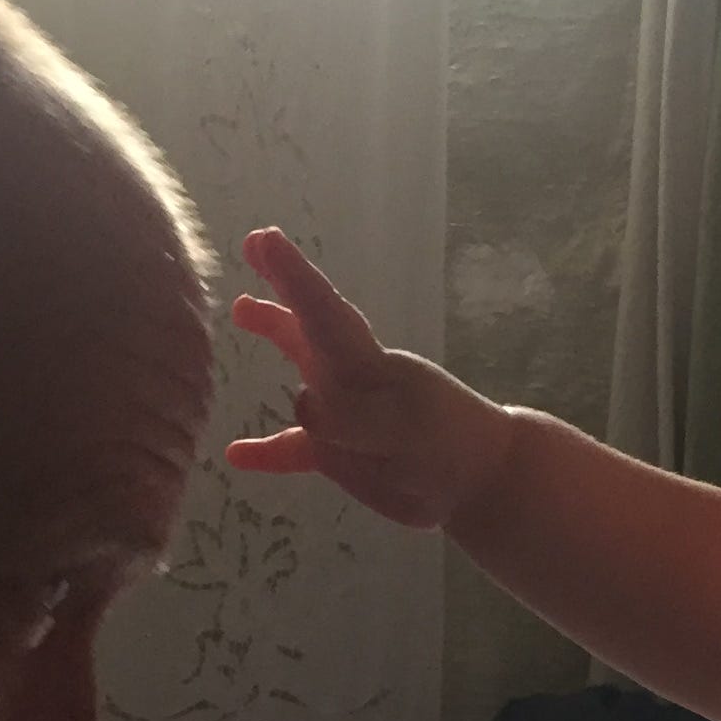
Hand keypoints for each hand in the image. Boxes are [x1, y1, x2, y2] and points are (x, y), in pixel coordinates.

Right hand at [225, 226, 518, 528]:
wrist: (485, 482)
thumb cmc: (449, 447)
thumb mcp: (402, 428)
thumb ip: (352, 416)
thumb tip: (302, 402)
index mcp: (367, 363)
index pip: (322, 313)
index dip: (291, 277)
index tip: (264, 238)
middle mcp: (351, 379)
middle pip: (310, 325)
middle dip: (284, 285)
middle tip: (256, 242)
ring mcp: (345, 417)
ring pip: (300, 365)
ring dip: (276, 336)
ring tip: (241, 307)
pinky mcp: (341, 458)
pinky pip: (296, 450)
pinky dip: (268, 451)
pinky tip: (236, 455)